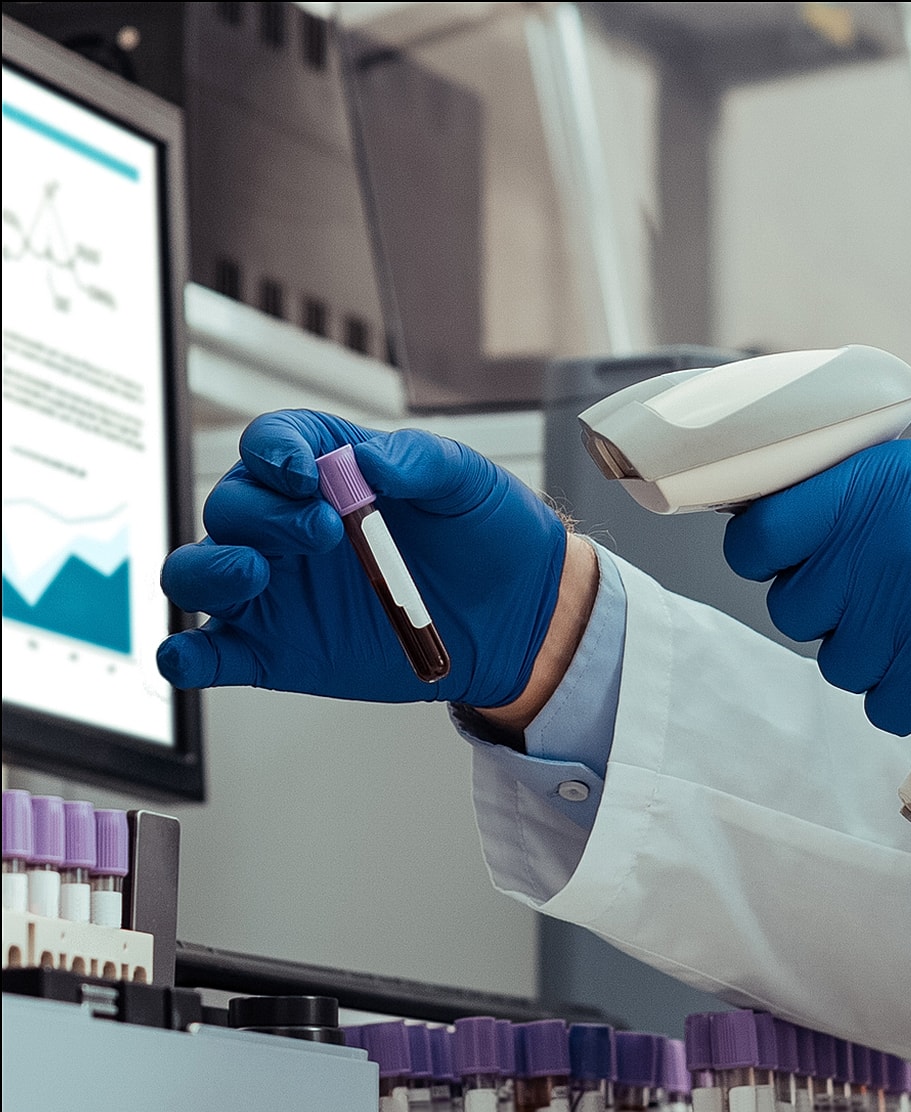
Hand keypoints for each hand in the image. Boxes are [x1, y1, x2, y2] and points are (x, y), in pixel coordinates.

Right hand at [158, 411, 567, 708]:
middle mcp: (285, 526)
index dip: (276, 452)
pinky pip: (212, 653)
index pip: (270, 445)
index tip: (308, 474)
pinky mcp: (275, 651)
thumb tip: (369, 461)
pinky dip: (186, 656)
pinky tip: (187, 658)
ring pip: (198, 573)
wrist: (515, 617)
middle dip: (264, 515)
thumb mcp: (466, 480)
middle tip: (324, 532)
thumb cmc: (486, 535)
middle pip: (231, 507)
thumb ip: (420, 460)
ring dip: (209, 569)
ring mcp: (274, 591)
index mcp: (324, 470)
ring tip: (254, 573)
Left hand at [723, 437, 910, 734]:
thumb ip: (861, 502)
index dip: (763, 552)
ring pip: (836, 662)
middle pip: (792, 607)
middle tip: (890, 594)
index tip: (778, 558)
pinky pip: (879, 705)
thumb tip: (787, 528)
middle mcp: (885, 544)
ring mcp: (907, 614)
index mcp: (881, 483)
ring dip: (875, 655)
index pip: (759, 532)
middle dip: (831, 609)